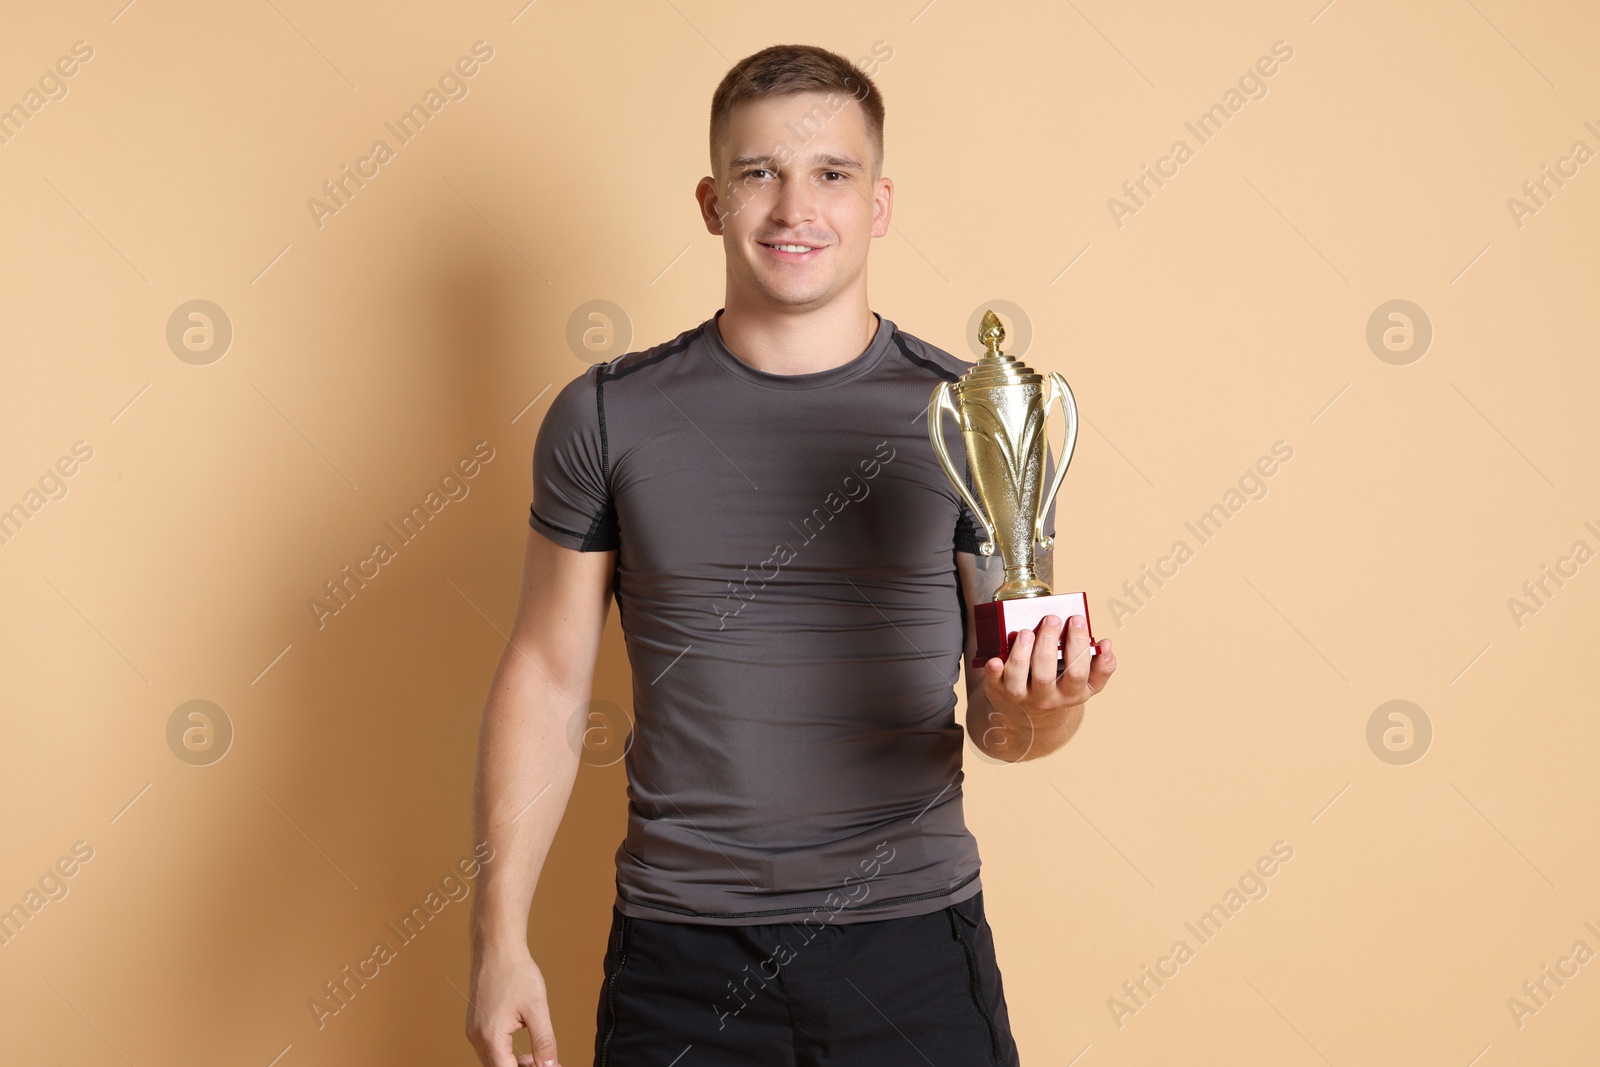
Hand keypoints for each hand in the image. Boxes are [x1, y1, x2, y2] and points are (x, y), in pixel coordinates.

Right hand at [465, 940, 560, 1066]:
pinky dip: (506, 1054)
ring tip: (539, 1059)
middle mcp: (477, 1037)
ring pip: (493, 1061)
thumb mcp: (536, 1008)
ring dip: (514, 1065)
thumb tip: (549, 1065)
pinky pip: (490, 1049)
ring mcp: (474, 1030)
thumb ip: (544, 1041)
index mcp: (491, 1036)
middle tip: (548, 1064)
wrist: (497, 948)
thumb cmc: (515, 972)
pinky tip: (524, 1050)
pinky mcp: (476, 1024)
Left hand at [979, 615, 1115, 746]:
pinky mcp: (1000, 689)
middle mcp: (1047, 698)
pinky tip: (995, 659)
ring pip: (1018, 679)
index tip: (1077, 619)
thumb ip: (1101, 666)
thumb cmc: (1062, 685)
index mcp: (1072, 693)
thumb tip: (1107, 645)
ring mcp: (1022, 696)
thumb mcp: (1086, 682)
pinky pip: (995, 682)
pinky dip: (994, 670)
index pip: (1078, 672)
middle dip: (1048, 643)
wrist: (1032, 712)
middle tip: (1051, 618)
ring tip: (1026, 631)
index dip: (1078, 645)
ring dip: (1021, 654)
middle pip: (1046, 675)